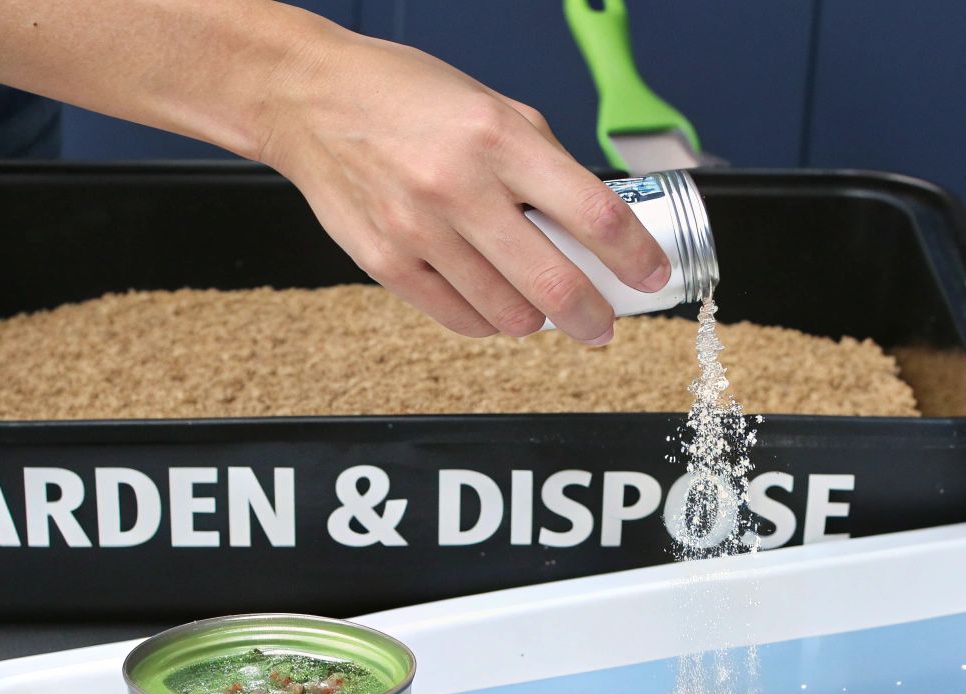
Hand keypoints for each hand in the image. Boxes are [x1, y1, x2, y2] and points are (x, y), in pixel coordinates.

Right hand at [254, 30, 669, 343]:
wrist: (310, 98)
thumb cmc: (407, 98)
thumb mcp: (492, 106)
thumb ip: (544, 162)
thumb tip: (596, 223)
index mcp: (500, 137)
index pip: (594, 213)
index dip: (636, 255)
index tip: (654, 275)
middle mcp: (460, 186)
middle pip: (556, 284)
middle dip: (595, 317)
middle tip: (604, 323)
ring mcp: (419, 231)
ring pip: (509, 315)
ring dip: (537, 320)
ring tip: (539, 304)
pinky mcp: (386, 263)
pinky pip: (460, 319)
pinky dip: (489, 321)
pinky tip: (493, 303)